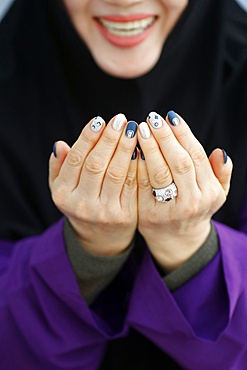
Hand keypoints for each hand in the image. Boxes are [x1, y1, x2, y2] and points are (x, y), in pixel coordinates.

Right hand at [49, 114, 137, 255]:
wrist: (102, 238)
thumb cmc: (82, 204)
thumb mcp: (63, 189)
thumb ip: (59, 167)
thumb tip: (60, 144)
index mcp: (63, 194)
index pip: (76, 160)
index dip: (88, 138)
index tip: (100, 120)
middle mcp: (81, 204)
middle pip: (96, 164)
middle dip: (109, 139)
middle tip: (120, 119)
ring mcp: (104, 212)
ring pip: (116, 173)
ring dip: (125, 148)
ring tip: (132, 129)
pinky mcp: (125, 215)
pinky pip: (131, 184)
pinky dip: (136, 164)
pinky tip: (140, 149)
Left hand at [137, 111, 232, 271]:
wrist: (177, 240)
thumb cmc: (196, 208)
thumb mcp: (217, 194)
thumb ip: (221, 173)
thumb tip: (219, 152)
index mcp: (210, 192)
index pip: (196, 156)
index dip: (183, 134)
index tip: (170, 116)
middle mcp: (193, 202)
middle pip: (179, 162)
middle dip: (165, 137)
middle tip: (152, 118)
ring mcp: (170, 210)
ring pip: (160, 173)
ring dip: (150, 148)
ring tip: (141, 129)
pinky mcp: (149, 215)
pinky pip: (143, 185)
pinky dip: (138, 165)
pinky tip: (132, 150)